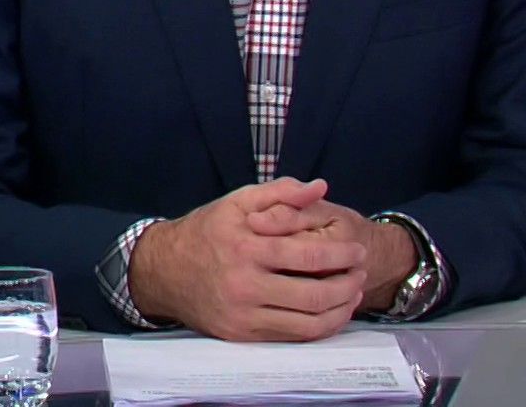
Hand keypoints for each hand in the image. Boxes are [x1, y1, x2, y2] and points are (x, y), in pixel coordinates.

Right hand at [129, 177, 366, 340]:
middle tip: (362, 274)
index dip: (342, 255)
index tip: (358, 251)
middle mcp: (244, 285)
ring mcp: (242, 315)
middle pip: (313, 295)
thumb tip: (320, 187)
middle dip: (347, 285)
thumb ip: (282, 191)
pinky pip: (290, 337)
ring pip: (306, 323)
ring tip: (353, 294)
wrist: (163, 271)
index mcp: (248, 247)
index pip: (309, 255)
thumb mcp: (239, 200)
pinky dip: (318, 329)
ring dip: (339, 311)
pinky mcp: (240, 335)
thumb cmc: (207, 231)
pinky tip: (331, 314)